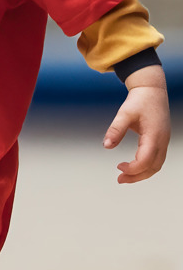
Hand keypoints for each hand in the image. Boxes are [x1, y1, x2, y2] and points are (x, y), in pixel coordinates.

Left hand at [103, 65, 170, 183]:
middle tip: (120, 179)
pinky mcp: (161, 140)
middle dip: (137, 176)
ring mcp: (163, 141)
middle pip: (154, 167)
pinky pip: (157, 159)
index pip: (146, 160)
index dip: (133, 168)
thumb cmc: (139, 100)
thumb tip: (107, 145)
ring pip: (157, 165)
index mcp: (154, 136)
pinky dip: (146, 166)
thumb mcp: (124, 113)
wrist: (152, 90)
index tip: (118, 168)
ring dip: (142, 173)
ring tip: (125, 175)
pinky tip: (133, 165)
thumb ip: (116, 129)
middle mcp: (162, 141)